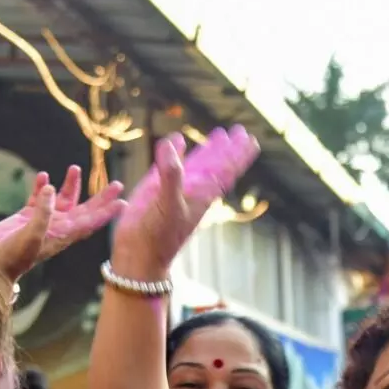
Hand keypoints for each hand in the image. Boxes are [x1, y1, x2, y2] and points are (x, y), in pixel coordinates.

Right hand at [0, 165, 126, 282]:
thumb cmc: (14, 255)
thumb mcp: (31, 234)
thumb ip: (43, 211)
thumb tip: (51, 188)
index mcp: (64, 235)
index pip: (90, 221)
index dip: (107, 212)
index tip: (123, 203)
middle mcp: (58, 228)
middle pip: (85, 209)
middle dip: (101, 197)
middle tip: (117, 184)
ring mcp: (43, 222)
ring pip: (62, 200)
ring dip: (70, 185)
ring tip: (74, 168)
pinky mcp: (27, 217)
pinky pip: (38, 199)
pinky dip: (41, 187)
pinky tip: (43, 176)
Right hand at [112, 127, 260, 278]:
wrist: (138, 255)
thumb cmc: (158, 235)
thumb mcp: (168, 204)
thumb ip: (171, 174)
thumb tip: (173, 141)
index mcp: (202, 194)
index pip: (225, 169)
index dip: (238, 154)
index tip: (250, 140)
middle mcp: (192, 189)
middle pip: (216, 164)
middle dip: (227, 149)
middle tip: (239, 132)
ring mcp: (175, 188)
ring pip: (196, 164)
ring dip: (208, 150)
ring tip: (219, 135)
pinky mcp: (155, 189)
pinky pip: (169, 166)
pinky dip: (175, 152)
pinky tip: (178, 141)